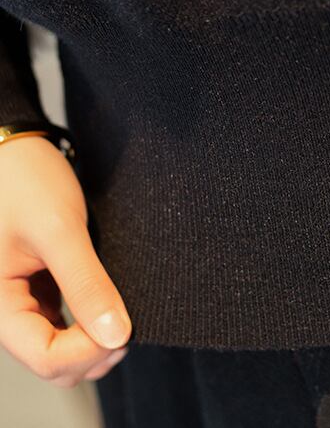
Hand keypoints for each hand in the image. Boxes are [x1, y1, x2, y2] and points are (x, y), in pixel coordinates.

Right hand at [0, 135, 131, 386]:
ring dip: (95, 341)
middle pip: (56, 362)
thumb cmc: (27, 183)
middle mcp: (9, 309)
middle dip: (95, 352)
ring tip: (126, 312)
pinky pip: (66, 321)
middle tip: (132, 322)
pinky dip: (91, 321)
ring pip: (62, 345)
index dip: (89, 352)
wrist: (16, 152)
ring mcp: (26, 299)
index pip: (47, 359)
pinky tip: (112, 301)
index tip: (125, 328)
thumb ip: (85, 284)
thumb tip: (116, 336)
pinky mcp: (42, 285)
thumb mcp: (59, 231)